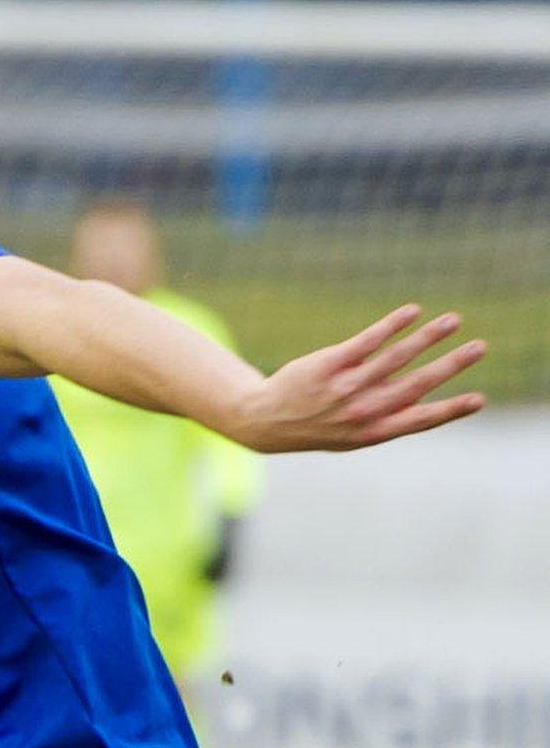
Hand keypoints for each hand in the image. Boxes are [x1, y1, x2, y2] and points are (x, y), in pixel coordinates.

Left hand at [234, 305, 485, 451]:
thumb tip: (425, 393)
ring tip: (453, 320)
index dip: (450, 411)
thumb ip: (387, 418)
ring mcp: (345, 387)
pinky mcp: (328, 364)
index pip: (420, 421)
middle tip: (480, 347)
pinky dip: (392, 325)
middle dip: (451, 365)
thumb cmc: (319, 426)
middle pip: (416, 385)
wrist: (266, 421)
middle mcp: (362, 411)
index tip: (479, 399)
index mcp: (373, 432)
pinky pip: (366, 341)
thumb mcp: (352, 436)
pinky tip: (412, 311)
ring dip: (428, 337)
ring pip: (395, 358)